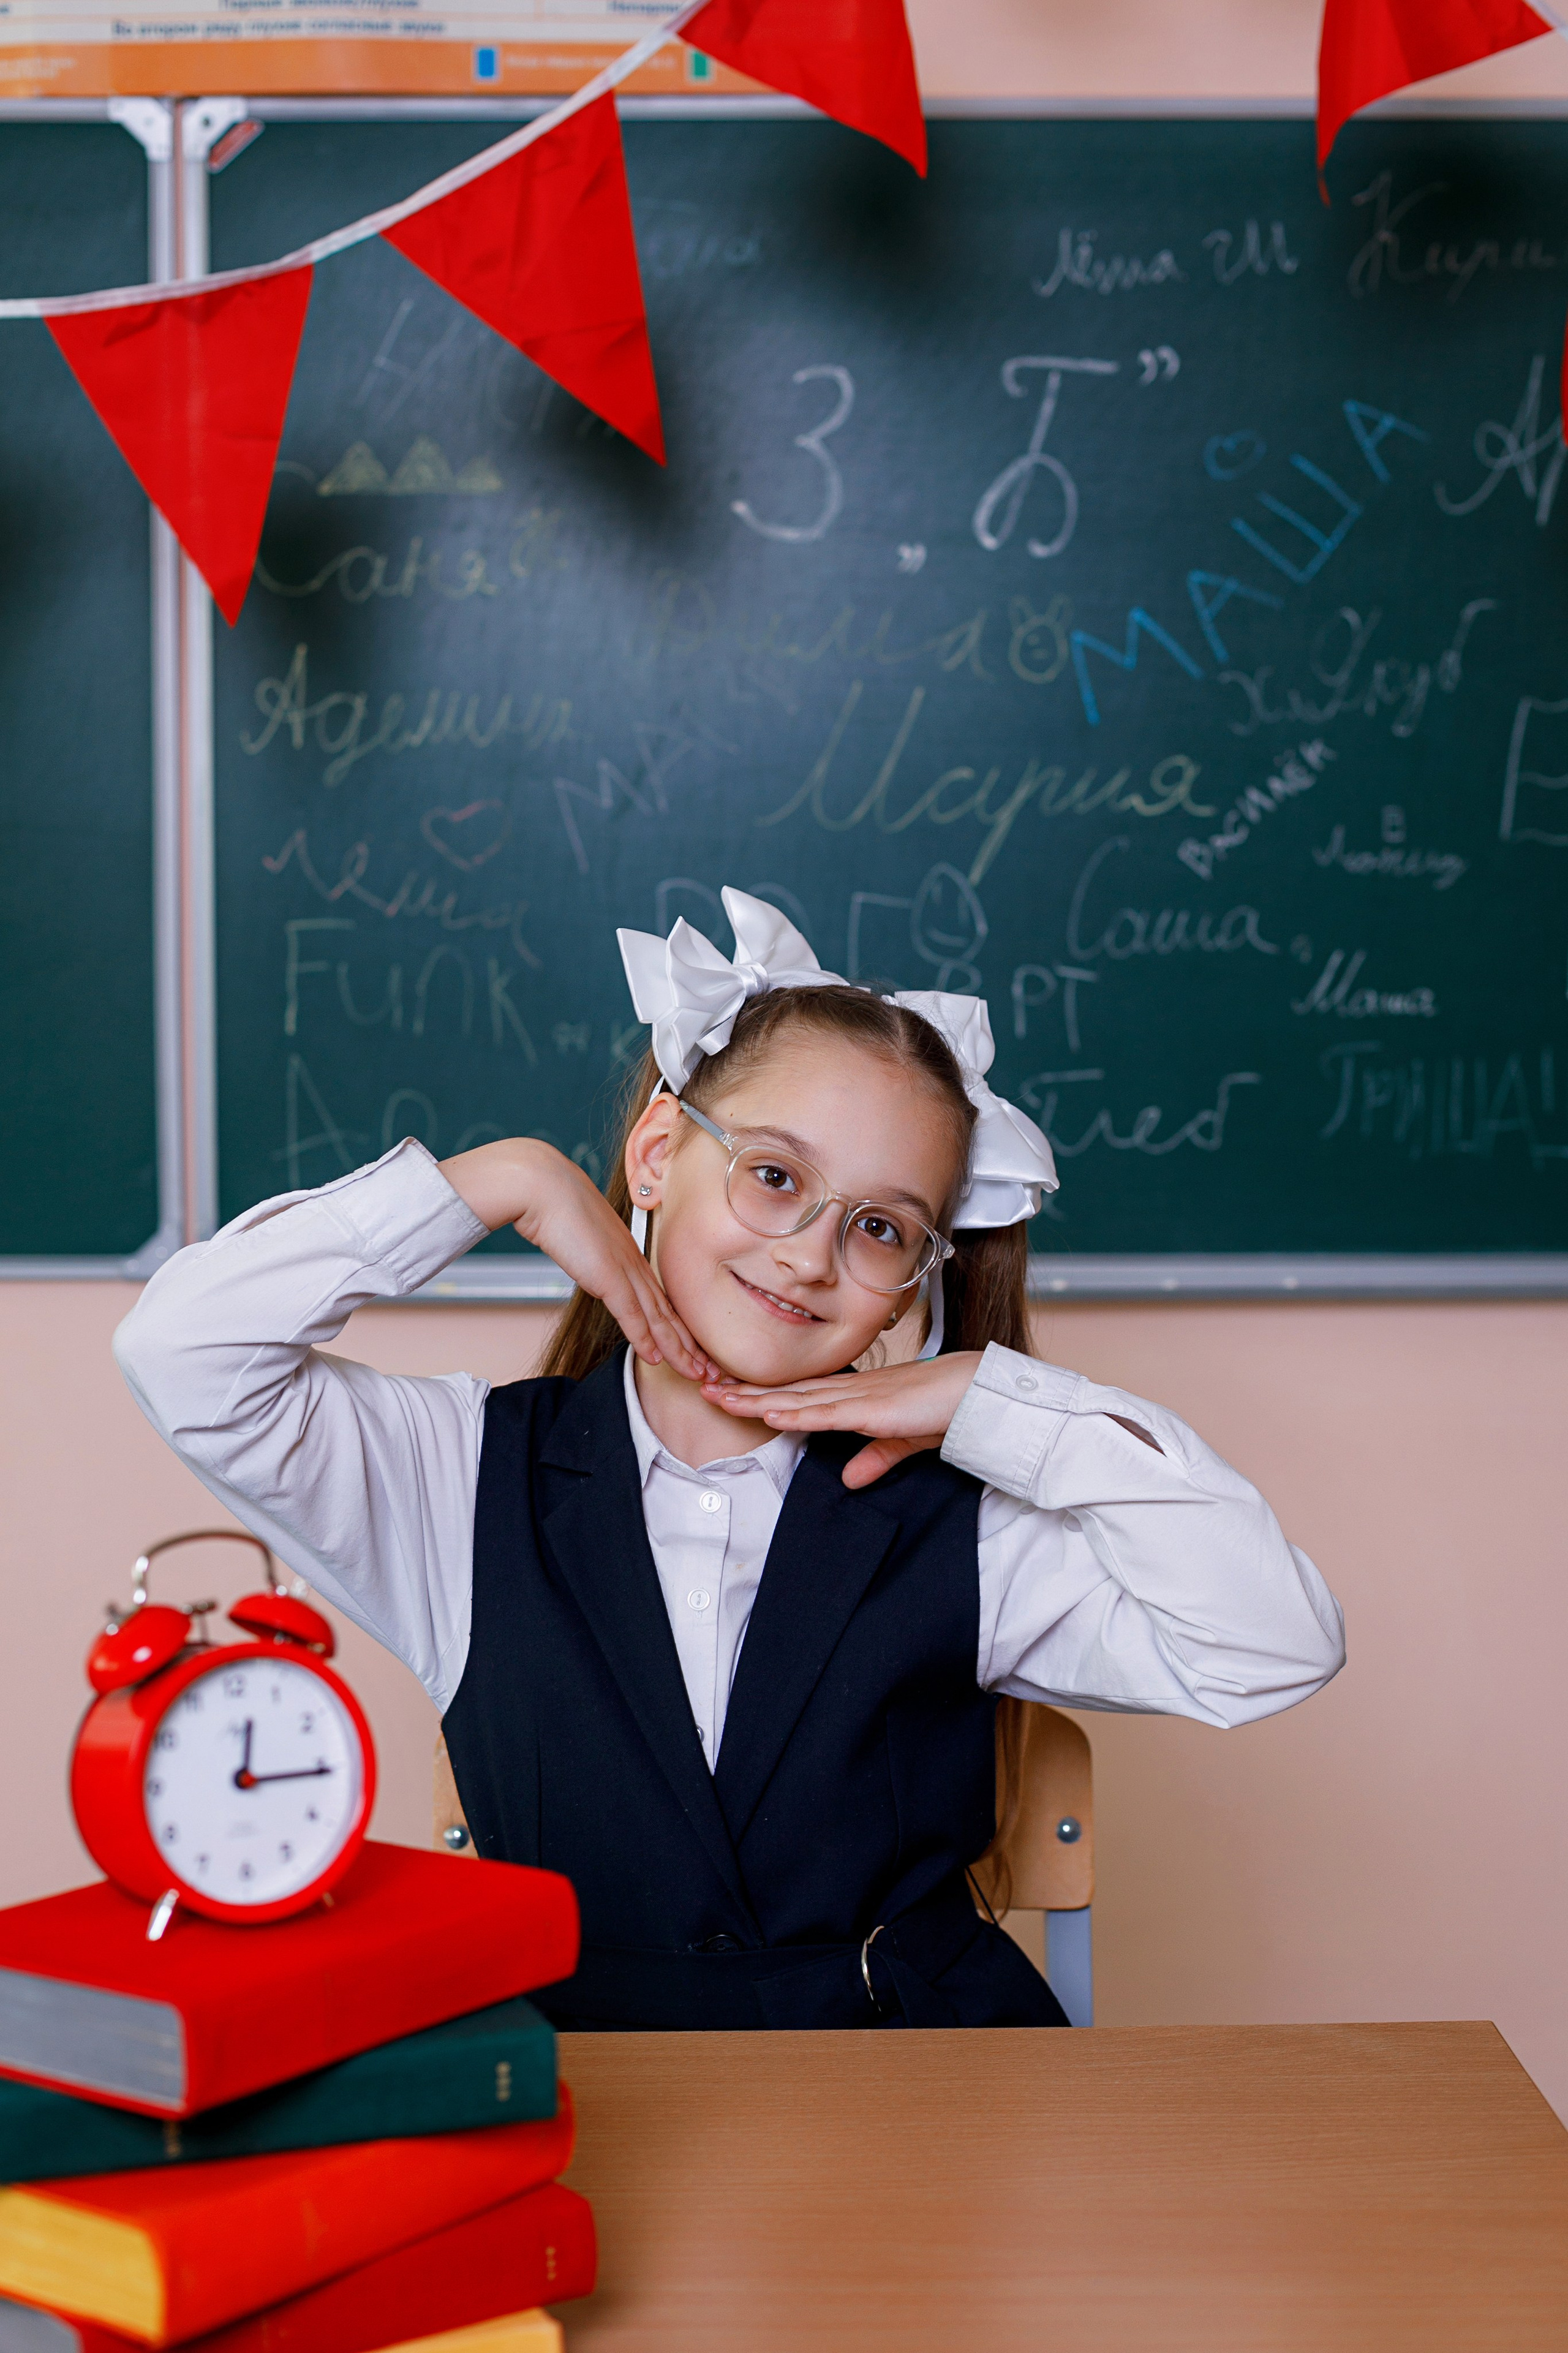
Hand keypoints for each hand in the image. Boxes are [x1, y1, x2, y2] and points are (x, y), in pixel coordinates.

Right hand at [439, 1140, 714, 1383]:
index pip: (661, 1297)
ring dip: (678, 1350)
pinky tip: (656, 1359)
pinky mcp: (607, 1276)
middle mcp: (633, 1262)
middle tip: (712, 1371)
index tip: (694, 1348)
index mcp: (629, 1252)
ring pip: (659, 1318)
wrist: (542, 1186)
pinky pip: (632, 1315)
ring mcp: (623, 1269)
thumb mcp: (582, 1233)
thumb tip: (591, 1260)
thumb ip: (593, 1251)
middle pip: (669, 1311)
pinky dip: (646, 1339)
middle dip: (691, 1345)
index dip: (680, 1326)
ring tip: (696, 1374)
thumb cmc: (556, 1204)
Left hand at [702, 1353, 981, 1488]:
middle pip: (788, 1392)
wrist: (981, 1394)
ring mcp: (861, 1397)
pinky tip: (771, 1413)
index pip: (801, 1395)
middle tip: (705, 1387)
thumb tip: (853, 1478)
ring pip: (798, 1399)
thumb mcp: (905, 1441)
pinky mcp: (874, 1409)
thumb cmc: (948, 1409)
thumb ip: (877, 1457)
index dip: (765, 1395)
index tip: (731, 1394)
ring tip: (721, 1398)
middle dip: (746, 1392)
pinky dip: (797, 1414)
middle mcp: (852, 1390)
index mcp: (857, 1395)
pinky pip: (828, 1413)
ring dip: (758, 1400)